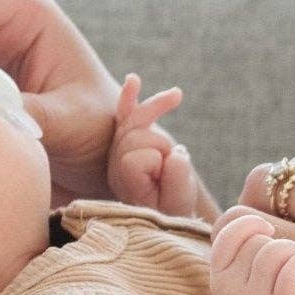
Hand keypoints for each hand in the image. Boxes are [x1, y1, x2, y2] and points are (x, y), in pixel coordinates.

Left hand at [106, 73, 203, 215]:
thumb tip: (176, 153)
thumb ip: (177, 181)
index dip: (158, 164)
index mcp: (124, 181)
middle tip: (167, 171)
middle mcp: (115, 163)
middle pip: (135, 136)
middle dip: (160, 148)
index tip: (167, 182)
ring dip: (157, 130)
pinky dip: (129, 98)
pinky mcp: (129, 138)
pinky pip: (126, 112)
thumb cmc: (173, 214)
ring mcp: (120, 150)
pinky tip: (133, 80)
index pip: (137, 158)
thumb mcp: (179, 206)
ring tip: (167, 154)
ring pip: (136, 121)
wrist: (168, 213)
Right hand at [209, 210, 294, 294]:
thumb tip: (260, 184)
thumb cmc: (271, 293)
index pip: (229, 223)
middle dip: (279, 240)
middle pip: (257, 236)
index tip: (268, 233)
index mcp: (218, 271)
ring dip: (294, 252)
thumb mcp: (247, 266)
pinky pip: (294, 266)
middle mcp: (228, 288)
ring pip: (276, 248)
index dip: (253, 221)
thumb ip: (243, 232)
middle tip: (286, 262)